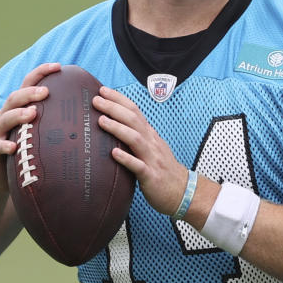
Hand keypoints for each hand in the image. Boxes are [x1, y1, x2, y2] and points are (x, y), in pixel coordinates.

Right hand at [0, 62, 62, 190]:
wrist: (0, 176)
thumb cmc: (27, 151)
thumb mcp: (41, 133)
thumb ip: (57, 120)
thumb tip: (92, 112)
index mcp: (20, 108)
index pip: (28, 85)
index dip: (41, 73)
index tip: (58, 66)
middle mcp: (6, 116)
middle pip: (15, 98)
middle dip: (30, 93)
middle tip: (46, 92)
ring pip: (4, 119)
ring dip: (18, 115)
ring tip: (32, 113)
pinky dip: (4, 145)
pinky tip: (13, 147)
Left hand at [93, 87, 188, 215]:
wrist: (184, 192)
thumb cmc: (164, 172)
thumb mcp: (152, 150)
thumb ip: (137, 138)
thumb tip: (117, 128)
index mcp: (151, 136)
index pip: (136, 112)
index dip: (120, 100)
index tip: (103, 90)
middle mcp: (152, 144)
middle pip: (134, 120)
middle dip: (114, 108)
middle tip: (97, 100)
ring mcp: (152, 159)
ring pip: (135, 139)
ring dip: (118, 128)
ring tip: (101, 120)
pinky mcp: (151, 176)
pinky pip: (138, 166)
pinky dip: (126, 159)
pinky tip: (114, 154)